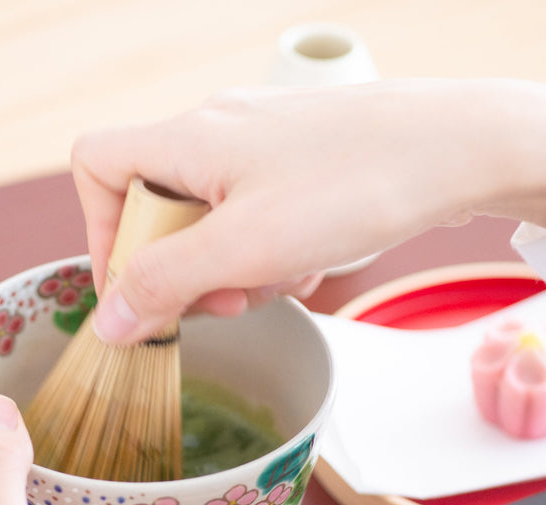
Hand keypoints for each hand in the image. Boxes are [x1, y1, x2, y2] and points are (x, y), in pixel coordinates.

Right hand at [73, 78, 545, 343]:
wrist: (457, 150)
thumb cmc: (353, 186)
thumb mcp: (243, 249)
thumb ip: (165, 283)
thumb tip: (107, 320)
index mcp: (186, 141)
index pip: (96, 165)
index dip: (98, 231)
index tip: (132, 284)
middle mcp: (213, 136)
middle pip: (155, 211)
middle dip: (185, 271)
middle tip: (224, 299)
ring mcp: (255, 151)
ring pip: (209, 226)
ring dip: (234, 271)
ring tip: (281, 278)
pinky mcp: (291, 168)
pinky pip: (252, 222)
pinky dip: (269, 255)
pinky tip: (308, 262)